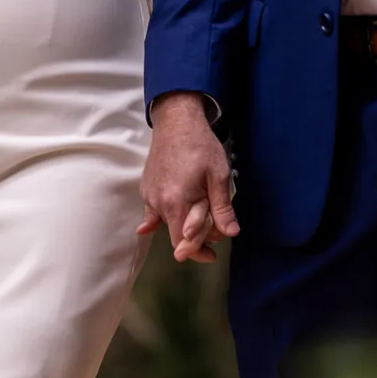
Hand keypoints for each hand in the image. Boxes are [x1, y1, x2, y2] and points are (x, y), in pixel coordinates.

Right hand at [138, 92, 240, 263]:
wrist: (176, 122)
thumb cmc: (200, 146)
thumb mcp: (218, 176)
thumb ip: (221, 208)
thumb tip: (230, 233)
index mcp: (177, 203)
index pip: (184, 242)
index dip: (198, 252)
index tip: (212, 255)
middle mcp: (158, 203)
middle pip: (175, 235)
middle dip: (194, 239)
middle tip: (214, 233)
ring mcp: (149, 195)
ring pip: (166, 222)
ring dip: (182, 225)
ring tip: (201, 215)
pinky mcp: (146, 188)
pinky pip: (152, 212)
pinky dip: (156, 219)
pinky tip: (148, 229)